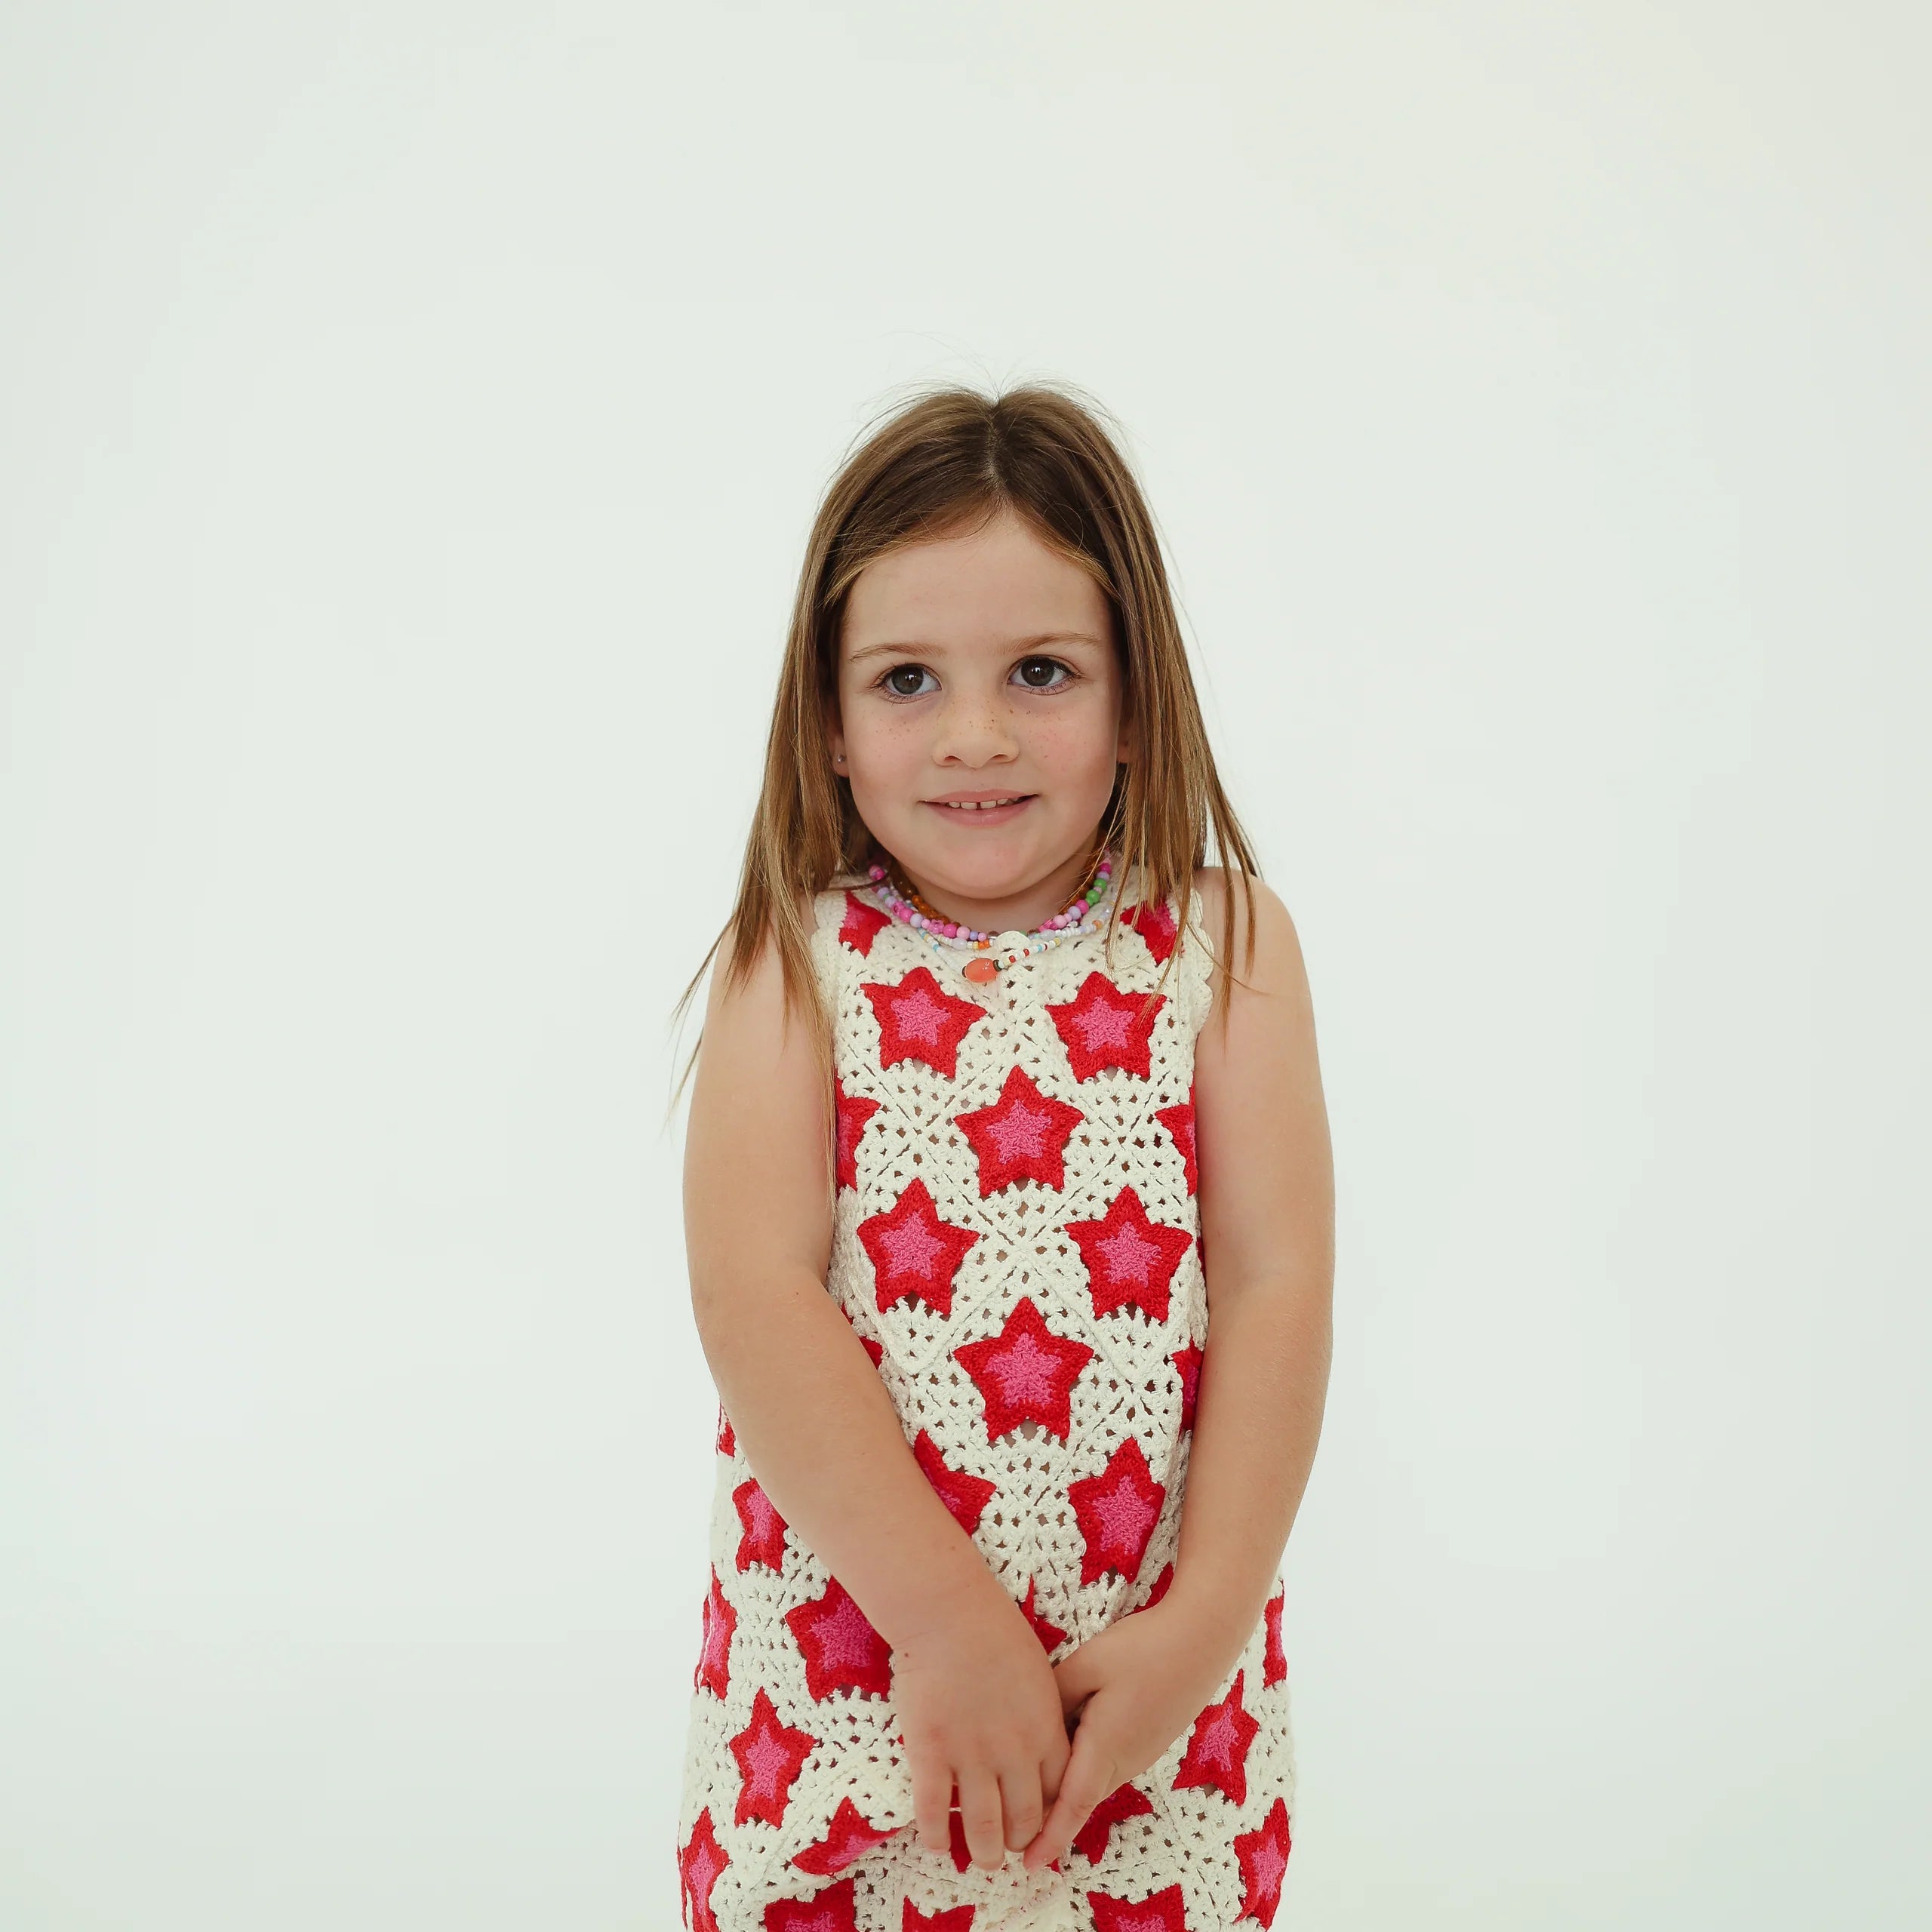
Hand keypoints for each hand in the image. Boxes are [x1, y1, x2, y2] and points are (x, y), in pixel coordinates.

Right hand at [888, 1590, 1074, 1873]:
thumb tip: (1042, 1746)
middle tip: (1009, 1849)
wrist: (949, 1611)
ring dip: (984, 1853)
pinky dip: (936, 1837)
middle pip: (1024, 1820)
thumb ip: (1043, 1716)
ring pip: (982, 1829)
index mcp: (1045, 1732)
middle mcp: (1013, 1753)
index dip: (1050, 1820)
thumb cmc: (995, 1631)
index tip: (1041, 1829)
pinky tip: (937, 1845)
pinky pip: (933, 1812)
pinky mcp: (930, 1753)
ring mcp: (971, 1756)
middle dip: (1018, 1843)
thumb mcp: (1039, 1675)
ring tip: (981, 1860)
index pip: (1058, 1796)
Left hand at [1018, 1599, 1236, 1873]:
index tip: (1027, 1864)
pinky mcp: (1149, 1740)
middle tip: (1012, 1828)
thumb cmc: (1143, 1649)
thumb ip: (1054, 1696)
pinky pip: (1109, 1766)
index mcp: (1106, 1746)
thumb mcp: (1087, 1665)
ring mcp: (1141, 1753)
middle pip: (1080, 1798)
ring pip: (1094, 1781)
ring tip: (1031, 1788)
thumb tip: (1033, 1725)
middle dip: (1049, 1818)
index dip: (1049, 1836)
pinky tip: (1068, 1747)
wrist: (1201, 1639)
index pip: (1072, 1804)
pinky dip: (1084, 1769)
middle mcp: (1125, 1760)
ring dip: (1066, 1790)